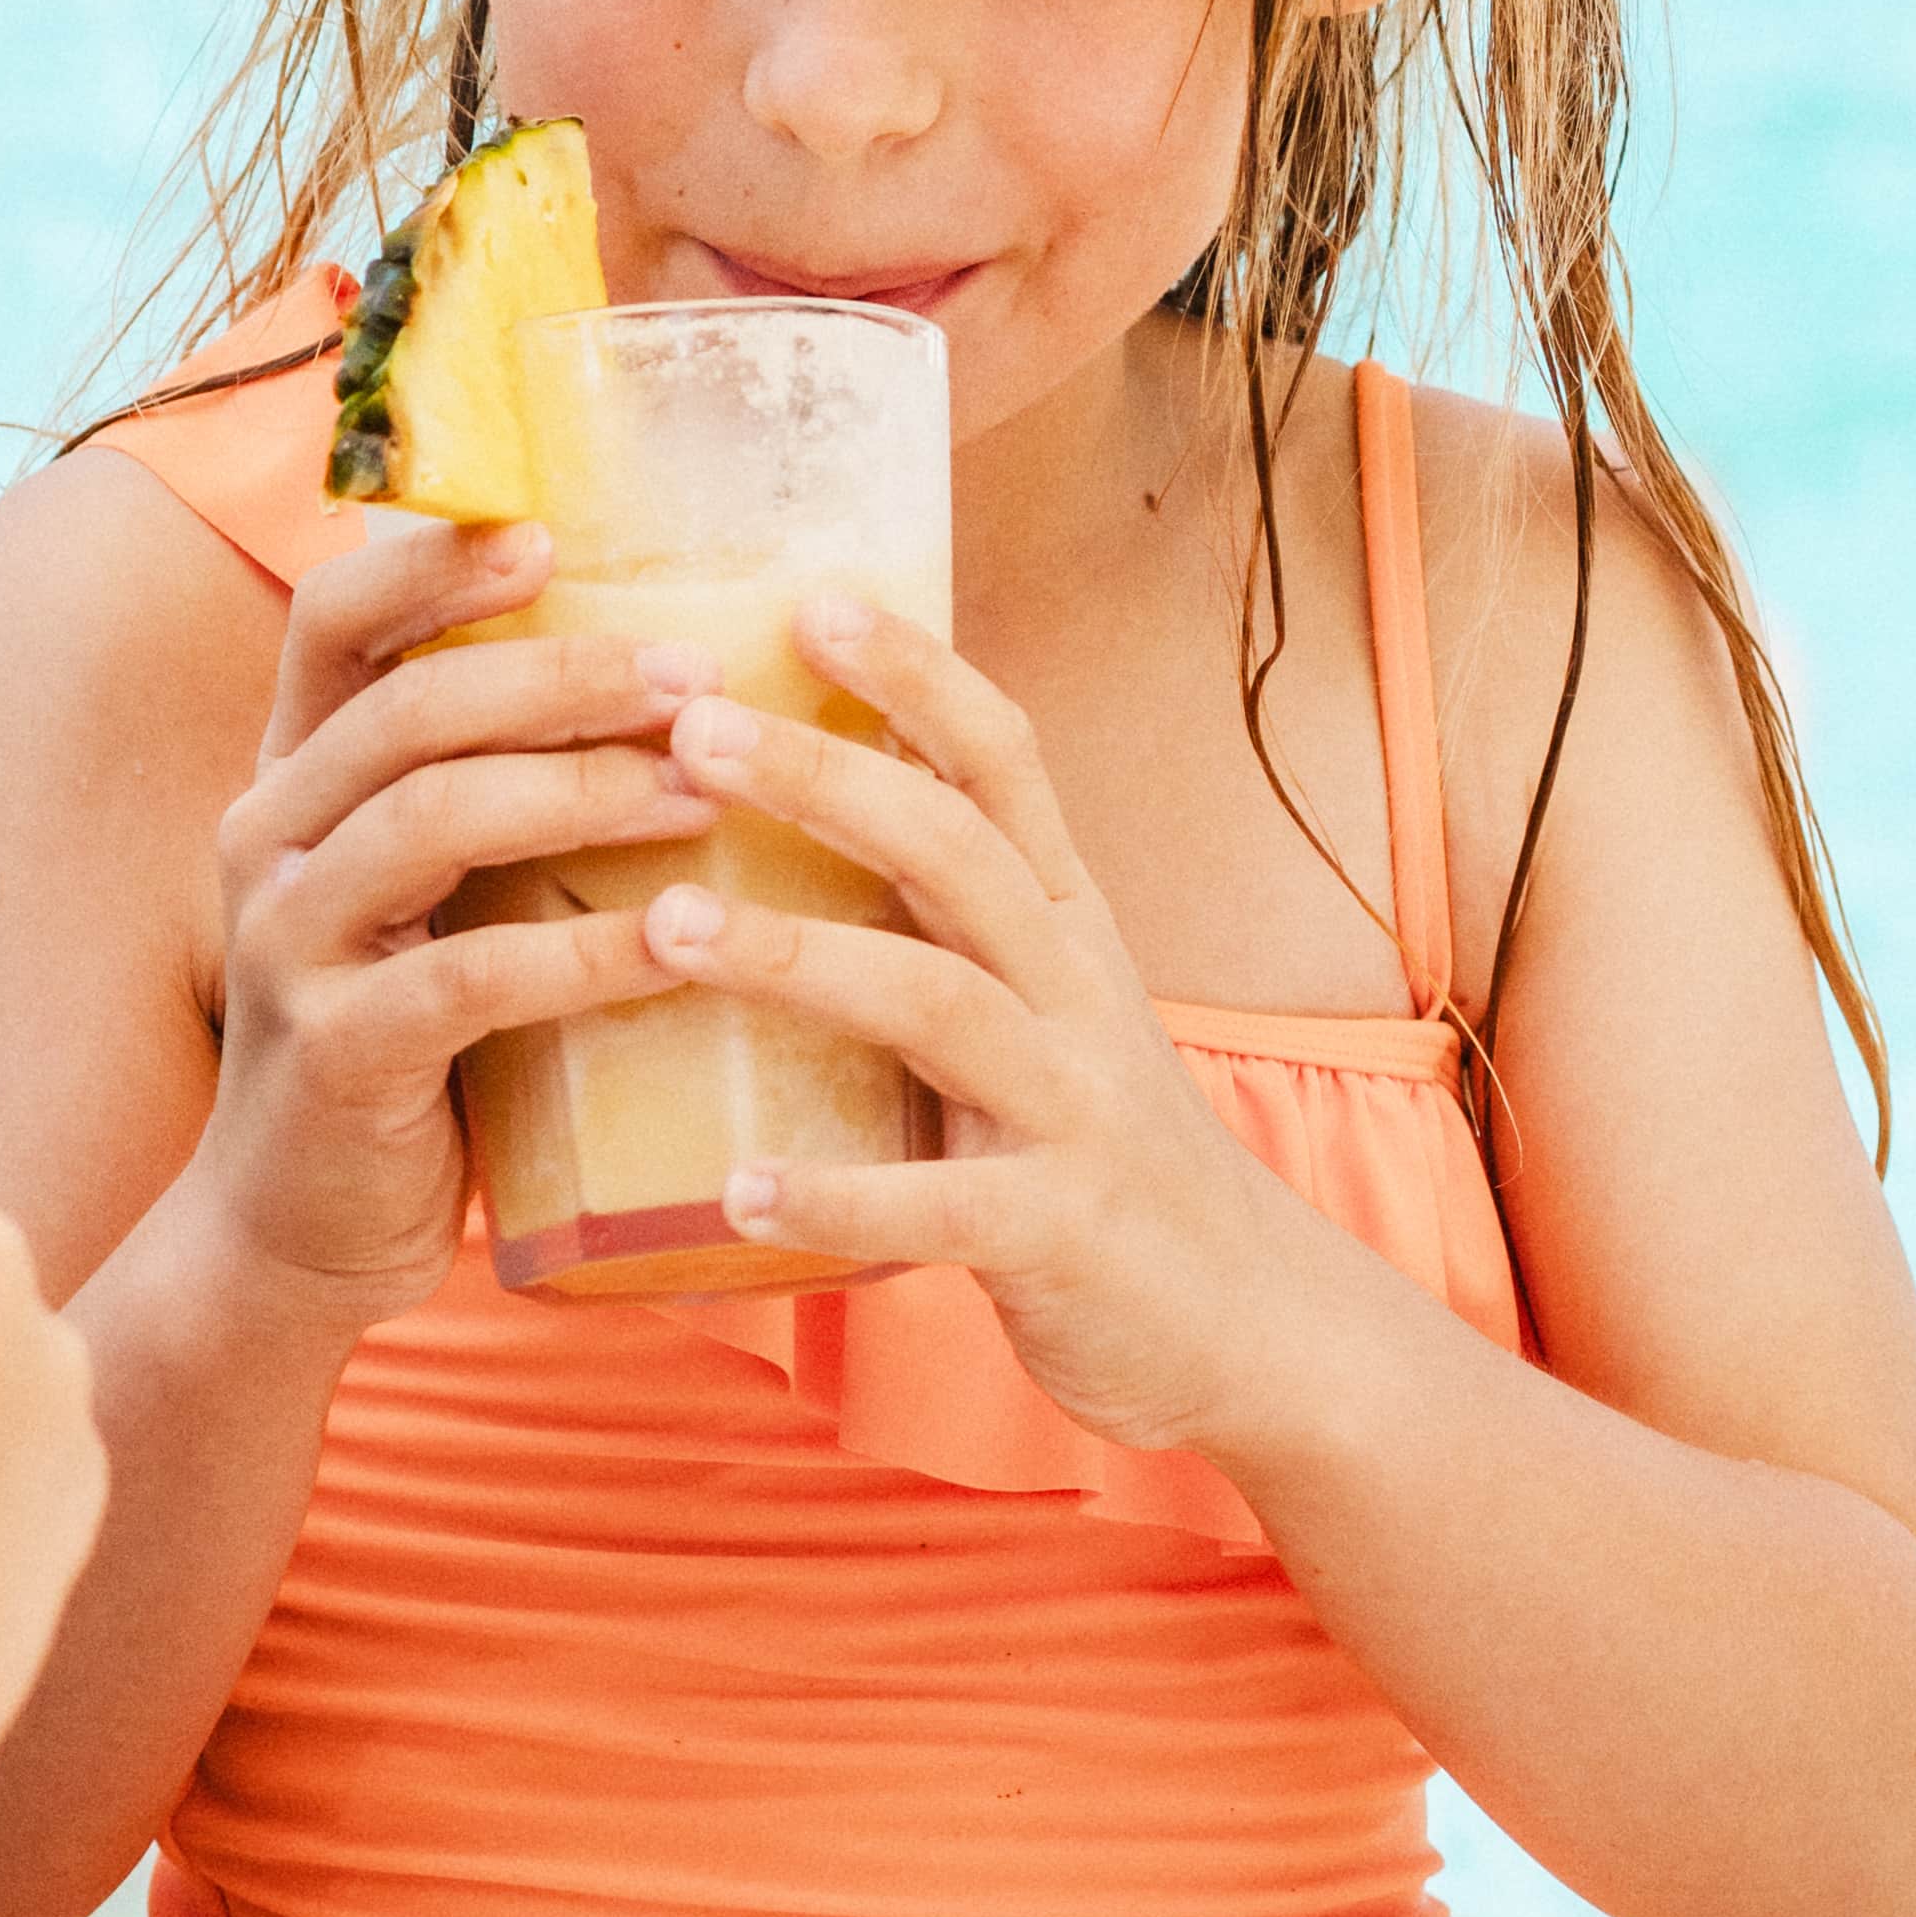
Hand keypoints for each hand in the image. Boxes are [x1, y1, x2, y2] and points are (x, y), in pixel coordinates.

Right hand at [191, 514, 772, 1324]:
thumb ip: (490, 797)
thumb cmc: (407, 1042)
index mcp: (295, 778)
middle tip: (698, 673)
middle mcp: (268, 837)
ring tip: (704, 788)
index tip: (557, 537)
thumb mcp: (424, 897)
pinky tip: (682, 940)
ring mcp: (286, 944)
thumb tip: (681, 687)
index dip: (434, 562)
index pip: (335, 622)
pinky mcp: (334, 1053)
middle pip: (406, 706)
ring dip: (584, 791)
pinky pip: (467, 977)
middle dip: (562, 676)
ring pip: (432, 818)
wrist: (296, 1232)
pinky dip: (585, 952)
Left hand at [675, 596, 1330, 1451]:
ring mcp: (1074, 1109)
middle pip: (956, 851)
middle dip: (824, 778)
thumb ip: (942, 921)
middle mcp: (1077, 992)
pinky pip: (940, 1206)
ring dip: (796, 958)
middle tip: (688, 726)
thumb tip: (798, 805)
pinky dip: (838, 1198)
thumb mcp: (1042, 1005)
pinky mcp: (1057, 1232)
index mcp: (1065, 924)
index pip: (1004, 761)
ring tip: (664, 929)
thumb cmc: (1098, 1148)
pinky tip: (730, 1190)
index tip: (807, 595)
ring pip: (936, 1003)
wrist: (1251, 1321)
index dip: (916, 673)